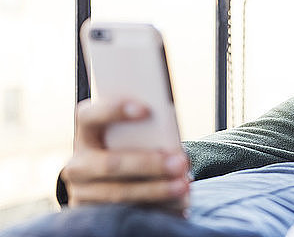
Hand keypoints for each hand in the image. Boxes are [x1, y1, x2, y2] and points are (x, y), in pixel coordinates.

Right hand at [61, 99, 189, 211]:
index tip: (146, 109)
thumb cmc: (132, 146)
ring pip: (119, 194)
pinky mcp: (94, 215)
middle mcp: (78, 164)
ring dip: (156, 190)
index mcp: (86, 132)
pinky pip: (125, 214)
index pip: (90, 116)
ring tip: (184, 184)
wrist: (113, 182)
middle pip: (111, 163)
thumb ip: (144, 131)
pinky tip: (178, 202)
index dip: (115, 110)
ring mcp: (82, 193)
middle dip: (149, 164)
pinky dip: (155, 208)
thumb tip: (169, 143)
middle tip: (181, 162)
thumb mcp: (134, 135)